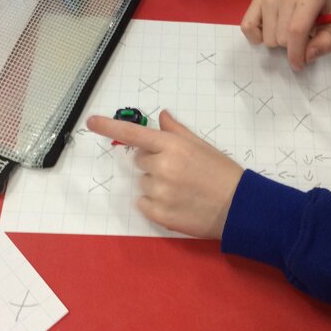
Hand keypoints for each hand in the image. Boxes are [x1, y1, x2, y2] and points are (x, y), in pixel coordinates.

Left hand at [86, 110, 243, 238]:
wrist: (240, 207)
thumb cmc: (223, 173)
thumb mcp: (202, 146)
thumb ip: (177, 131)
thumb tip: (161, 116)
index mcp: (173, 146)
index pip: (134, 133)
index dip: (109, 126)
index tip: (90, 121)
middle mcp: (162, 167)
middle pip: (139, 160)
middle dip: (153, 162)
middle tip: (179, 171)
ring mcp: (159, 192)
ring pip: (142, 182)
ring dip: (156, 184)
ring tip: (182, 189)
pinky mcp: (159, 214)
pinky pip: (143, 203)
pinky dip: (155, 203)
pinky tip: (177, 203)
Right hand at [241, 0, 330, 70]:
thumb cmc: (321, 13)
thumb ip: (325, 43)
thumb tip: (307, 56)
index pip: (296, 30)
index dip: (296, 53)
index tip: (298, 65)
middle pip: (281, 37)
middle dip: (290, 46)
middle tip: (298, 39)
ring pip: (267, 37)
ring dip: (277, 41)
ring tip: (286, 31)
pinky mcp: (257, 1)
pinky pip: (248, 28)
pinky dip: (256, 37)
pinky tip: (268, 32)